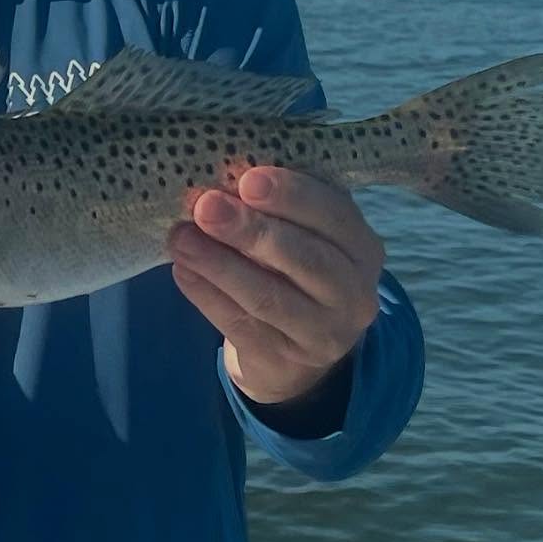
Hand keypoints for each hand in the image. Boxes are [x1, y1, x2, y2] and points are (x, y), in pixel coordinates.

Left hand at [168, 167, 384, 405]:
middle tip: (205, 206)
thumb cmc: (293, 268)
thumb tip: (221, 179)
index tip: (247, 179)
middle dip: (250, 229)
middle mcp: (353, 294)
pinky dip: (206, 295)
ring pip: (268, 297)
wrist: (294, 351)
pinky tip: (182, 270)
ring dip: (218, 263)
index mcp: (361, 247)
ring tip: (181, 238)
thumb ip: (275, 209)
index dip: (292, 195)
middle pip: (305, 259)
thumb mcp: (302, 234)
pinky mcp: (284, 362)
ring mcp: (323, 335)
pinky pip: (240, 325)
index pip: (335, 216)